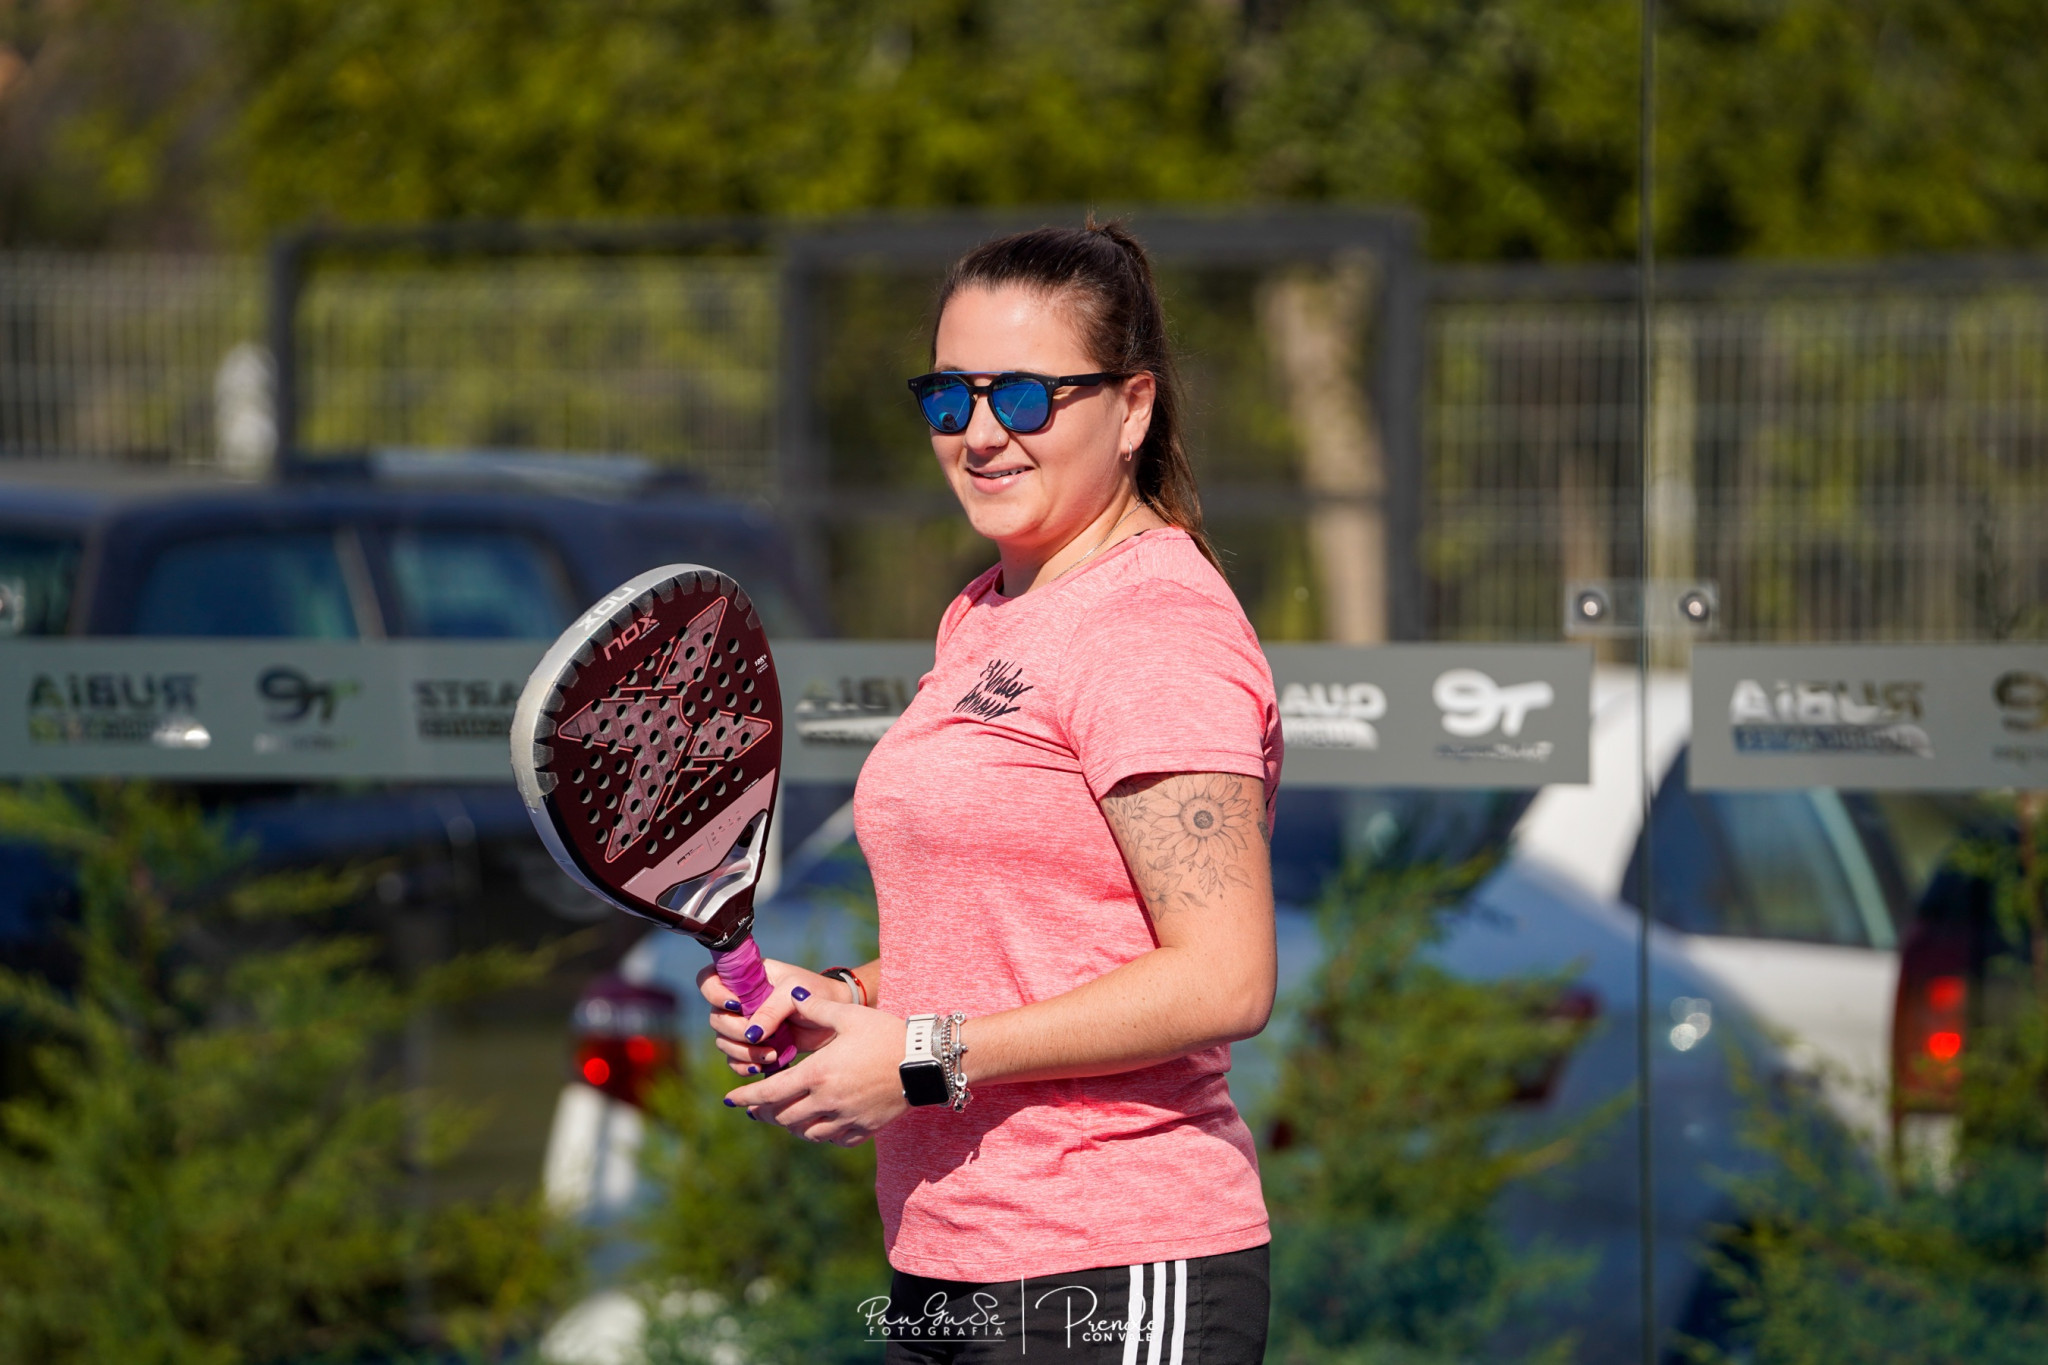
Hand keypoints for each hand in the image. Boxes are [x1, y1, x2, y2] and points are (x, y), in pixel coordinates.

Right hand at [695, 958, 848, 1072]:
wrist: (833, 1017)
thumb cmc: (814, 993)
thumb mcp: (794, 992)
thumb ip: (771, 1009)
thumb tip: (751, 1034)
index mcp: (743, 978)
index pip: (708, 981)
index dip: (714, 994)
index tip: (737, 1005)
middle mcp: (738, 1001)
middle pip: (715, 1018)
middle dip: (735, 1032)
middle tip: (759, 1037)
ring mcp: (744, 1025)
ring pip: (724, 1042)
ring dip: (743, 1053)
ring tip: (771, 1055)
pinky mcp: (754, 1047)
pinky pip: (735, 1061)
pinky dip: (745, 1066)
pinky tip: (763, 1067)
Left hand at [725, 991, 908, 1145]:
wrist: (925, 1061)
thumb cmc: (886, 1034)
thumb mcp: (849, 1016)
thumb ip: (816, 1008)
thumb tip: (793, 996)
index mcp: (818, 1073)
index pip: (769, 1092)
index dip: (746, 1098)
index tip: (730, 1100)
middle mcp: (827, 1101)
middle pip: (783, 1117)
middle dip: (765, 1113)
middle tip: (757, 1108)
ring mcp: (846, 1119)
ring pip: (805, 1133)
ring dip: (791, 1125)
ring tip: (786, 1115)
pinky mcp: (864, 1129)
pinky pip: (833, 1140)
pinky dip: (820, 1134)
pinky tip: (819, 1124)